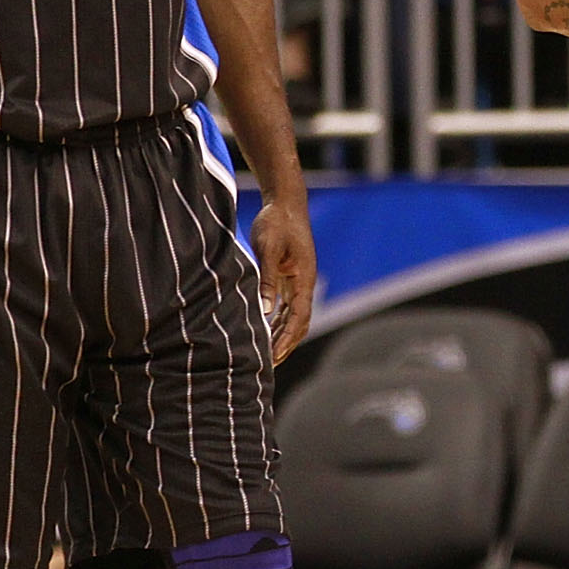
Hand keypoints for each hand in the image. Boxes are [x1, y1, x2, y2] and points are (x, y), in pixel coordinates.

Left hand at [252, 196, 317, 362]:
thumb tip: (264, 312)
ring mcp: (299, 280)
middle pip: (300, 322)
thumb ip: (267, 281)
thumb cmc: (276, 223)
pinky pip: (287, 305)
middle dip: (287, 344)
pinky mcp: (290, 276)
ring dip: (283, 335)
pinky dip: (278, 321)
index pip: (299, 317)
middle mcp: (304, 283)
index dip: (287, 339)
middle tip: (270, 365)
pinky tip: (266, 330)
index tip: (273, 356)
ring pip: (294, 316)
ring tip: (267, 355)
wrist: (284, 203)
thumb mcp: (268, 250)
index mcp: (304, 278)